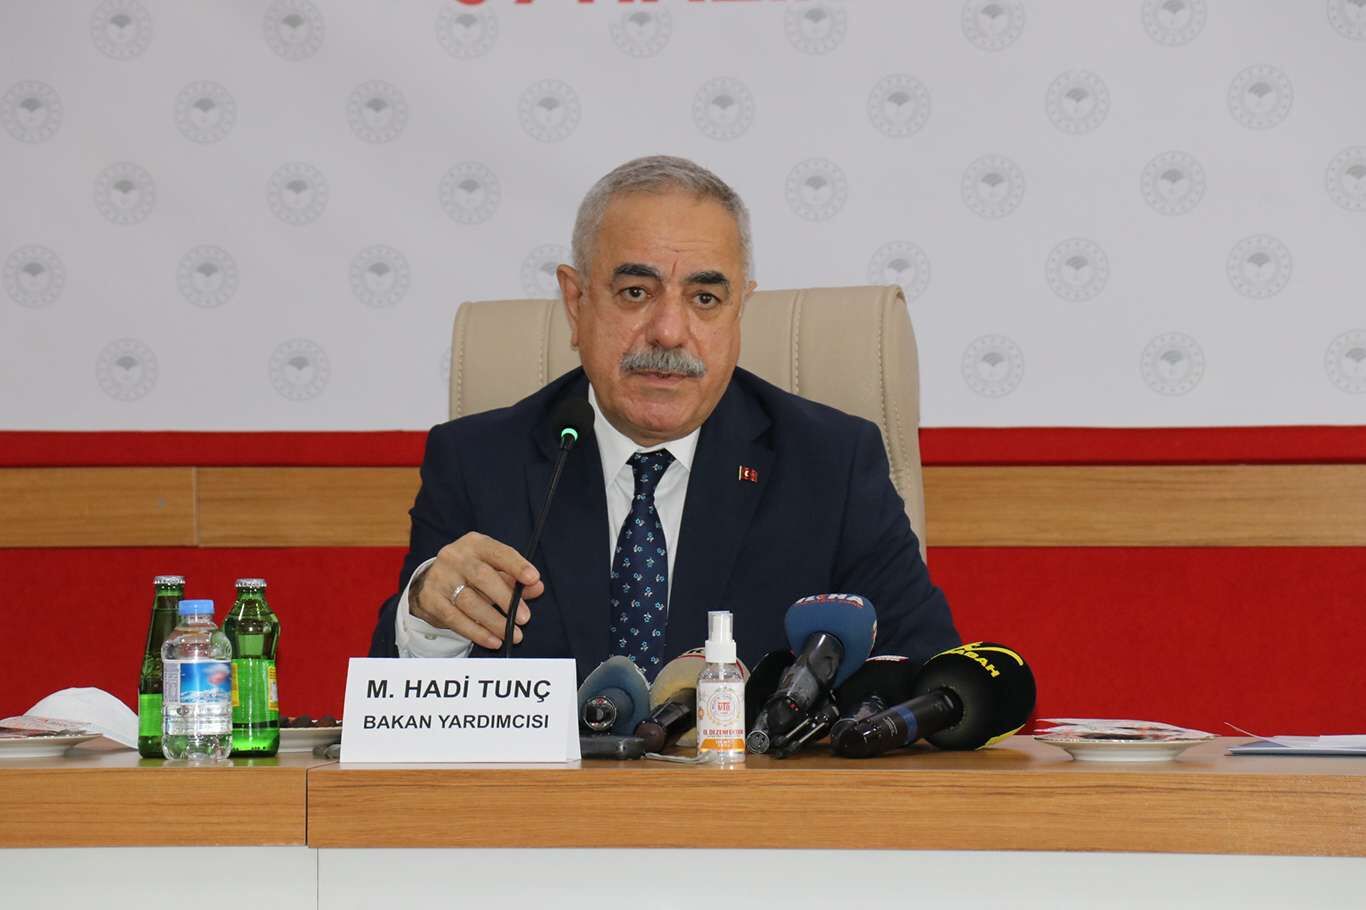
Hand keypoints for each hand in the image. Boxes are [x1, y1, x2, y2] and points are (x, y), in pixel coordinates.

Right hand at [409, 532, 544, 648]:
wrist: (431, 583)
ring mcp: (440, 577)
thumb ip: (515, 579)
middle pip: (482, 577)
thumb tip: (537, 587)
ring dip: (494, 621)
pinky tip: (493, 640)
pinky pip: (456, 619)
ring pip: (469, 601)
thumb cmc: (471, 575)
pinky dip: (477, 632)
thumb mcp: (494, 571)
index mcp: (475, 544)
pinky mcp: (430, 599)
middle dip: (506, 598)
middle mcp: (455, 557)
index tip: (533, 579)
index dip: (516, 565)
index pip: (498, 552)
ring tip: (511, 634)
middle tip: (525, 618)